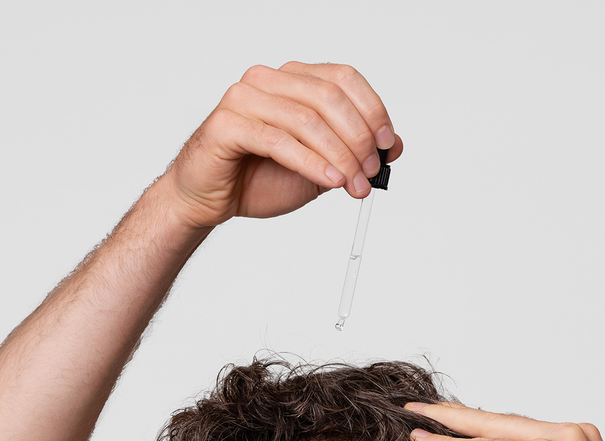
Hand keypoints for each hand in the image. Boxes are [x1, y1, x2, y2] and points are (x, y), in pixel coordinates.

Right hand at [164, 62, 400, 228]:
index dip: (372, 108)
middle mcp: (268, 81)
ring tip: (353, 184)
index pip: (342, 78)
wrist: (211, 199)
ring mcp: (245, 98)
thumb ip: (351, 152)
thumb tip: (393, 146)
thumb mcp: (319, 167)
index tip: (386, 143)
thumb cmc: (256, 178)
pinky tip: (330, 180)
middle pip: (328, 97)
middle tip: (371, 171)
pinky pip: (279, 140)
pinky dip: (311, 163)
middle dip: (358, 138)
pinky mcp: (228, 124)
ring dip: (339, 155)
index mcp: (292, 81)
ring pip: (306, 119)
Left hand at [406, 404, 604, 440]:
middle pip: (505, 422)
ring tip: (417, 416)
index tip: (462, 430)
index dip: (488, 433)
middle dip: (463, 416)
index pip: (523, 435)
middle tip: (429, 408)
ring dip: (449, 423)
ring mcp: (557, 440)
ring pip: (490, 428)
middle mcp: (572, 436)